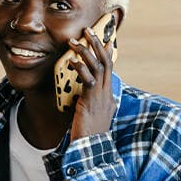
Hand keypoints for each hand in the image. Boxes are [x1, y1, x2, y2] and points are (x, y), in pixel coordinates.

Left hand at [67, 18, 116, 141]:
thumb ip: (89, 104)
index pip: (110, 69)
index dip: (106, 52)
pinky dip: (80, 68)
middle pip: (106, 62)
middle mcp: (108, 94)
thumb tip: (83, 98)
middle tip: (88, 30)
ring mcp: (101, 97)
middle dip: (97, 44)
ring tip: (75, 41)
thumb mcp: (90, 117)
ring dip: (86, 51)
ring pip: (98, 67)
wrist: (89, 151)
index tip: (103, 38)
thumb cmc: (87, 137)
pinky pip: (88, 80)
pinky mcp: (91, 102)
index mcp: (108, 96)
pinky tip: (71, 61)